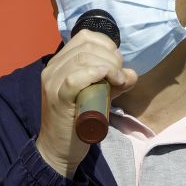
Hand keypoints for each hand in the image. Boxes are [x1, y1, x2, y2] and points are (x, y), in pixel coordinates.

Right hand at [35, 30, 135, 177]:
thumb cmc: (78, 120)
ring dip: (107, 66)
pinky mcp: (57, 99)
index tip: (118, 62)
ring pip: (81, 59)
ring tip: (117, 81)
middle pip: (86, 47)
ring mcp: (52, 83)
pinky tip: (104, 76)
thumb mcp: (99, 95)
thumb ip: (115, 83)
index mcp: (60, 62)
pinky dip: (91, 74)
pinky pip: (73, 79)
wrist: (59, 149)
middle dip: (111, 58)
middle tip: (120, 76)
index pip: (84, 37)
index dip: (106, 44)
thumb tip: (132, 73)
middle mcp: (53, 68)